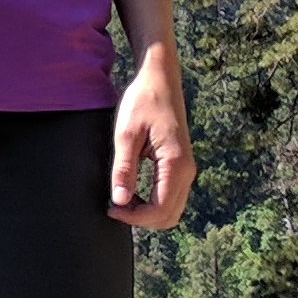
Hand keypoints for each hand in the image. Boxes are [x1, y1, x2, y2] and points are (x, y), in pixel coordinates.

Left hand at [111, 46, 193, 228]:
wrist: (160, 78)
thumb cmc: (142, 101)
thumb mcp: (126, 133)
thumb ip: (124, 169)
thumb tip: (120, 202)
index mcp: (175, 164)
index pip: (159, 210)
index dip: (133, 217)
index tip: (110, 208)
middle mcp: (187, 171)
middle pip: (169, 217)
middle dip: (142, 219)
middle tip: (114, 206)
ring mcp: (187, 169)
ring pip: (172, 209)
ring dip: (148, 212)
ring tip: (121, 199)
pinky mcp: (181, 165)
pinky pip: (171, 196)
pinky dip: (153, 202)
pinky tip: (132, 190)